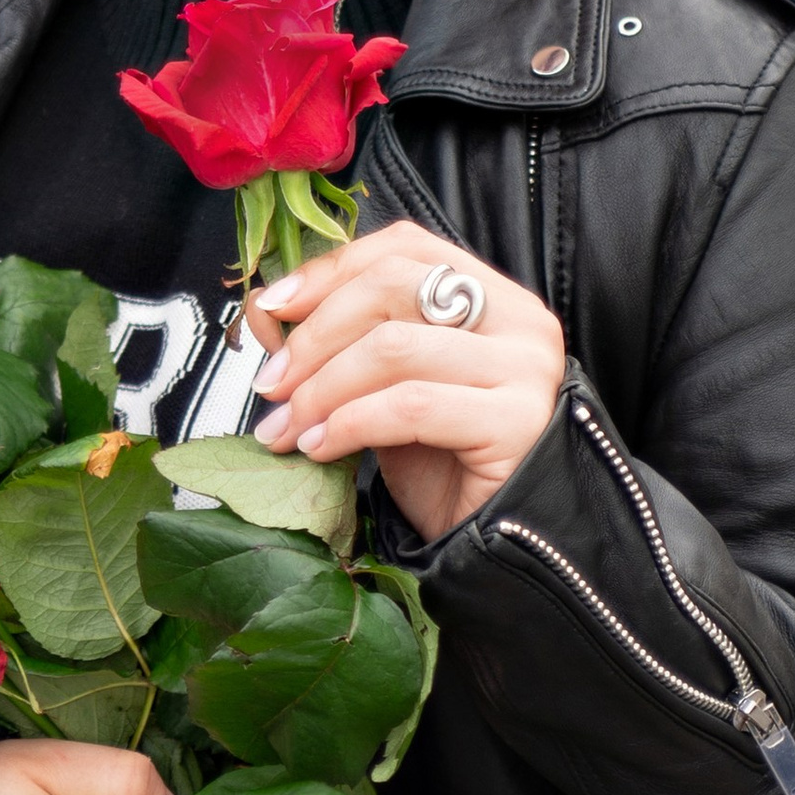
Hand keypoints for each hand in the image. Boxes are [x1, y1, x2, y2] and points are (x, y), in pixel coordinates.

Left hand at [247, 217, 566, 545]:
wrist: (493, 546)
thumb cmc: (444, 467)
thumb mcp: (384, 389)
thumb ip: (346, 344)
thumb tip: (269, 314)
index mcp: (492, 296)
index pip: (404, 249)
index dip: (331, 270)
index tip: (272, 308)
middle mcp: (519, 321)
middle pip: (392, 288)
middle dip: (314, 336)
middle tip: (271, 384)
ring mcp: (524, 369)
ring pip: (393, 346)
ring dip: (322, 388)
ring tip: (288, 428)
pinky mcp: (517, 421)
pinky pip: (411, 406)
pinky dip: (350, 423)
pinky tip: (320, 448)